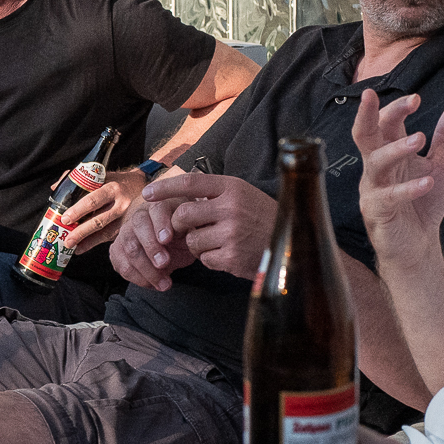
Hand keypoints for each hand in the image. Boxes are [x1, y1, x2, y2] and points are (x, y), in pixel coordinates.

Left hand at [57, 165, 145, 255]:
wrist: (146, 187)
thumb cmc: (120, 181)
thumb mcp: (103, 175)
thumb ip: (80, 180)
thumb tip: (56, 187)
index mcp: (113, 188)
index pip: (94, 200)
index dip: (78, 210)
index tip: (65, 218)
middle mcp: (121, 204)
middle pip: (99, 220)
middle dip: (81, 231)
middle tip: (67, 237)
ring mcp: (126, 218)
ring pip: (105, 232)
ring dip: (86, 241)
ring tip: (72, 246)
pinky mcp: (128, 228)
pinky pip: (110, 238)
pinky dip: (94, 243)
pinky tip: (82, 248)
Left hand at [109, 170, 274, 288]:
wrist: (295, 243)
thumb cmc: (265, 218)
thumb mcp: (244, 195)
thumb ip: (216, 193)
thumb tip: (182, 194)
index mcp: (232, 187)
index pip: (190, 183)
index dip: (165, 187)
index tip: (148, 192)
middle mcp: (230, 208)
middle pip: (182, 215)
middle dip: (180, 225)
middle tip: (190, 229)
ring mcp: (231, 233)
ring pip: (191, 241)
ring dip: (198, 245)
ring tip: (219, 242)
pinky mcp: (231, 257)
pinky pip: (205, 260)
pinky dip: (212, 260)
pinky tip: (229, 254)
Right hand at [352, 90, 443, 265]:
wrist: (418, 245)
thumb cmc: (423, 203)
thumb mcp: (441, 166)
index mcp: (388, 152)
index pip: (385, 123)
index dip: (396, 108)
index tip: (416, 98)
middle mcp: (376, 167)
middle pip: (365, 135)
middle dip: (369, 114)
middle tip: (377, 97)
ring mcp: (373, 189)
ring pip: (376, 163)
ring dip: (396, 148)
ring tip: (419, 139)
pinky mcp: (376, 212)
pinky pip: (388, 197)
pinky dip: (408, 189)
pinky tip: (426, 183)